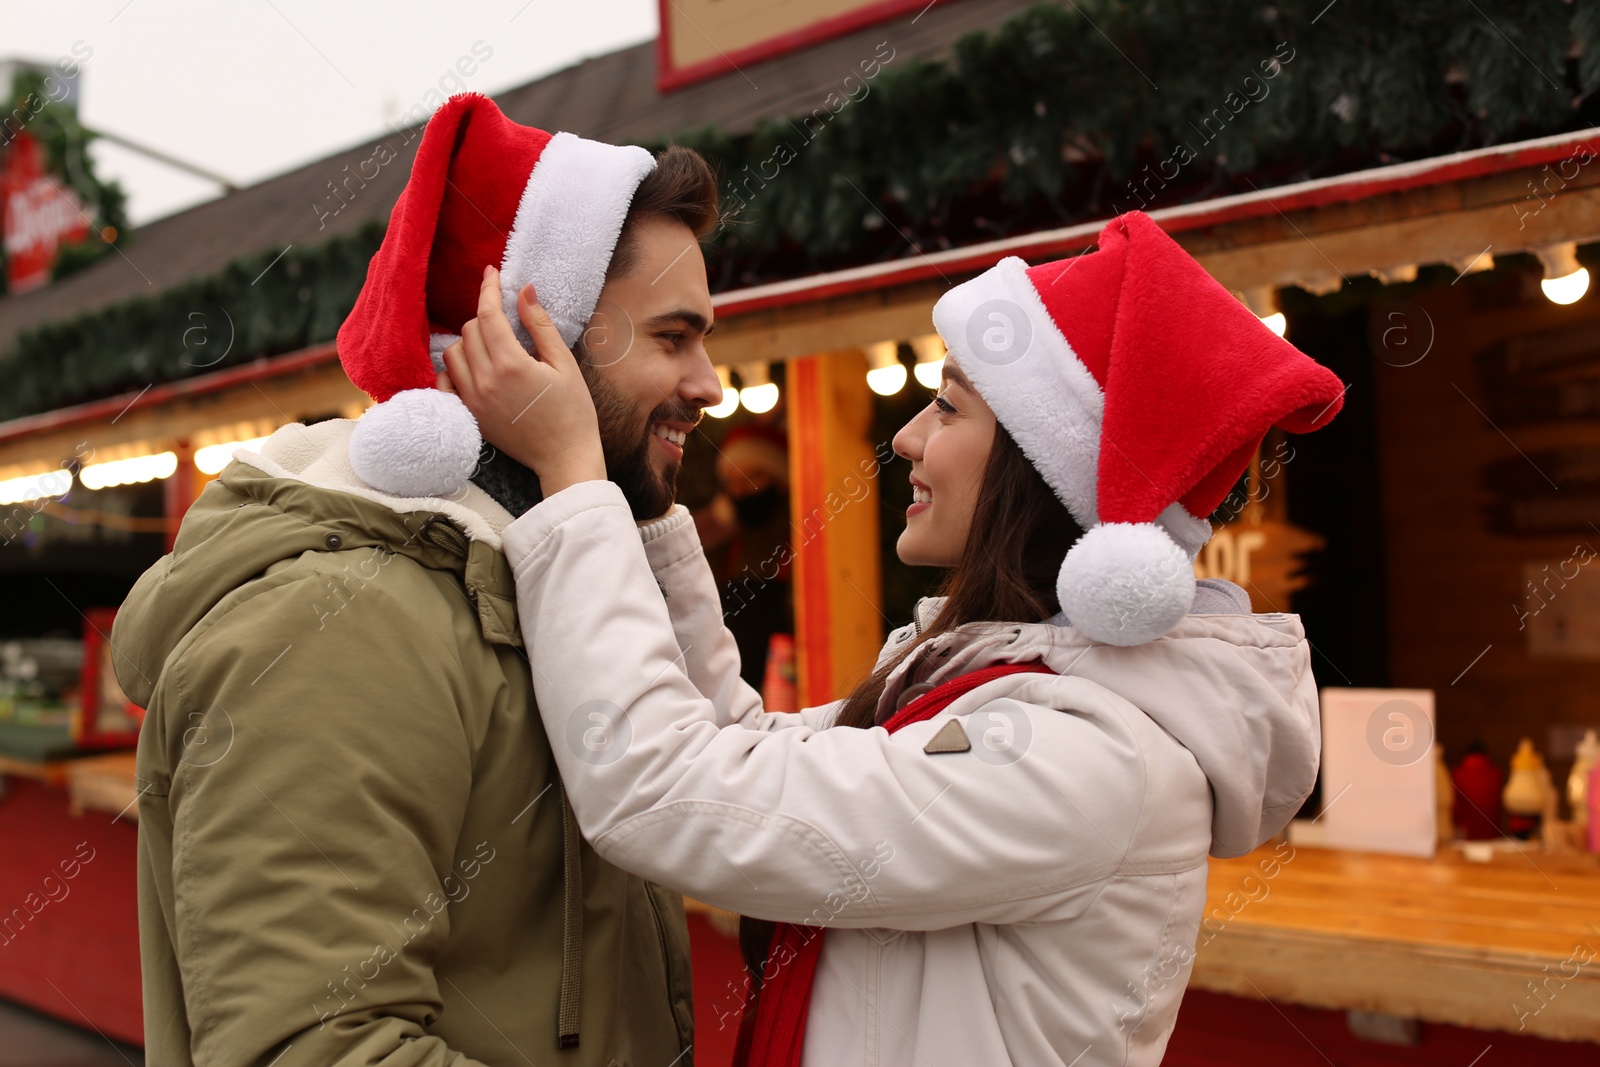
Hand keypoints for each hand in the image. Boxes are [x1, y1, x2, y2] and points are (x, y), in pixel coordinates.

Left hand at [441, 265, 604, 494]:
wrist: (564, 458)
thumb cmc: (573, 412)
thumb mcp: (564, 364)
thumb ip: (540, 326)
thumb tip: (524, 291)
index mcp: (511, 364)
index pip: (488, 314)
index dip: (489, 289)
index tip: (491, 273)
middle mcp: (485, 381)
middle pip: (469, 330)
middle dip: (484, 317)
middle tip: (505, 320)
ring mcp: (473, 401)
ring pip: (453, 353)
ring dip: (468, 341)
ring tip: (492, 345)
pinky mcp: (469, 416)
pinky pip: (447, 381)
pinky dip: (456, 368)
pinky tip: (475, 368)